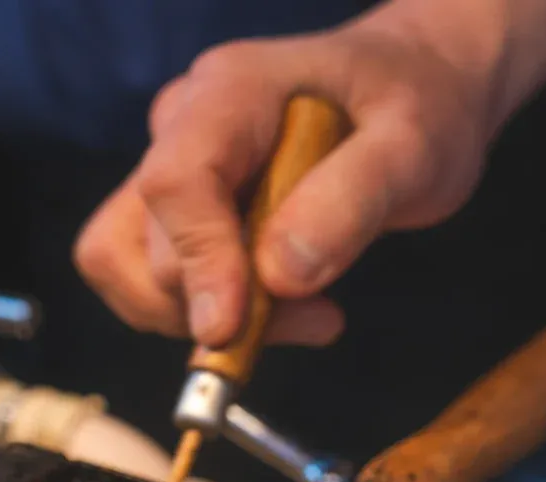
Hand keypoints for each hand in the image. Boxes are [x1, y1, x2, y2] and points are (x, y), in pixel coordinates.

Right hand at [74, 11, 500, 348]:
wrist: (411, 94)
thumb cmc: (415, 106)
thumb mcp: (413, 147)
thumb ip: (351, 201)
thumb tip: (280, 274)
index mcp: (230, 91)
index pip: (175, 181)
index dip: (197, 261)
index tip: (231, 326)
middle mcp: (182, 126)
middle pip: (149, 242)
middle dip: (221, 304)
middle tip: (316, 316)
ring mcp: (172, 169)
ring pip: (129, 268)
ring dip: (203, 319)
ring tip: (302, 315)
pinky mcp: (179, 214)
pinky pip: (154, 282)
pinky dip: (210, 316)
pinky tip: (283, 308)